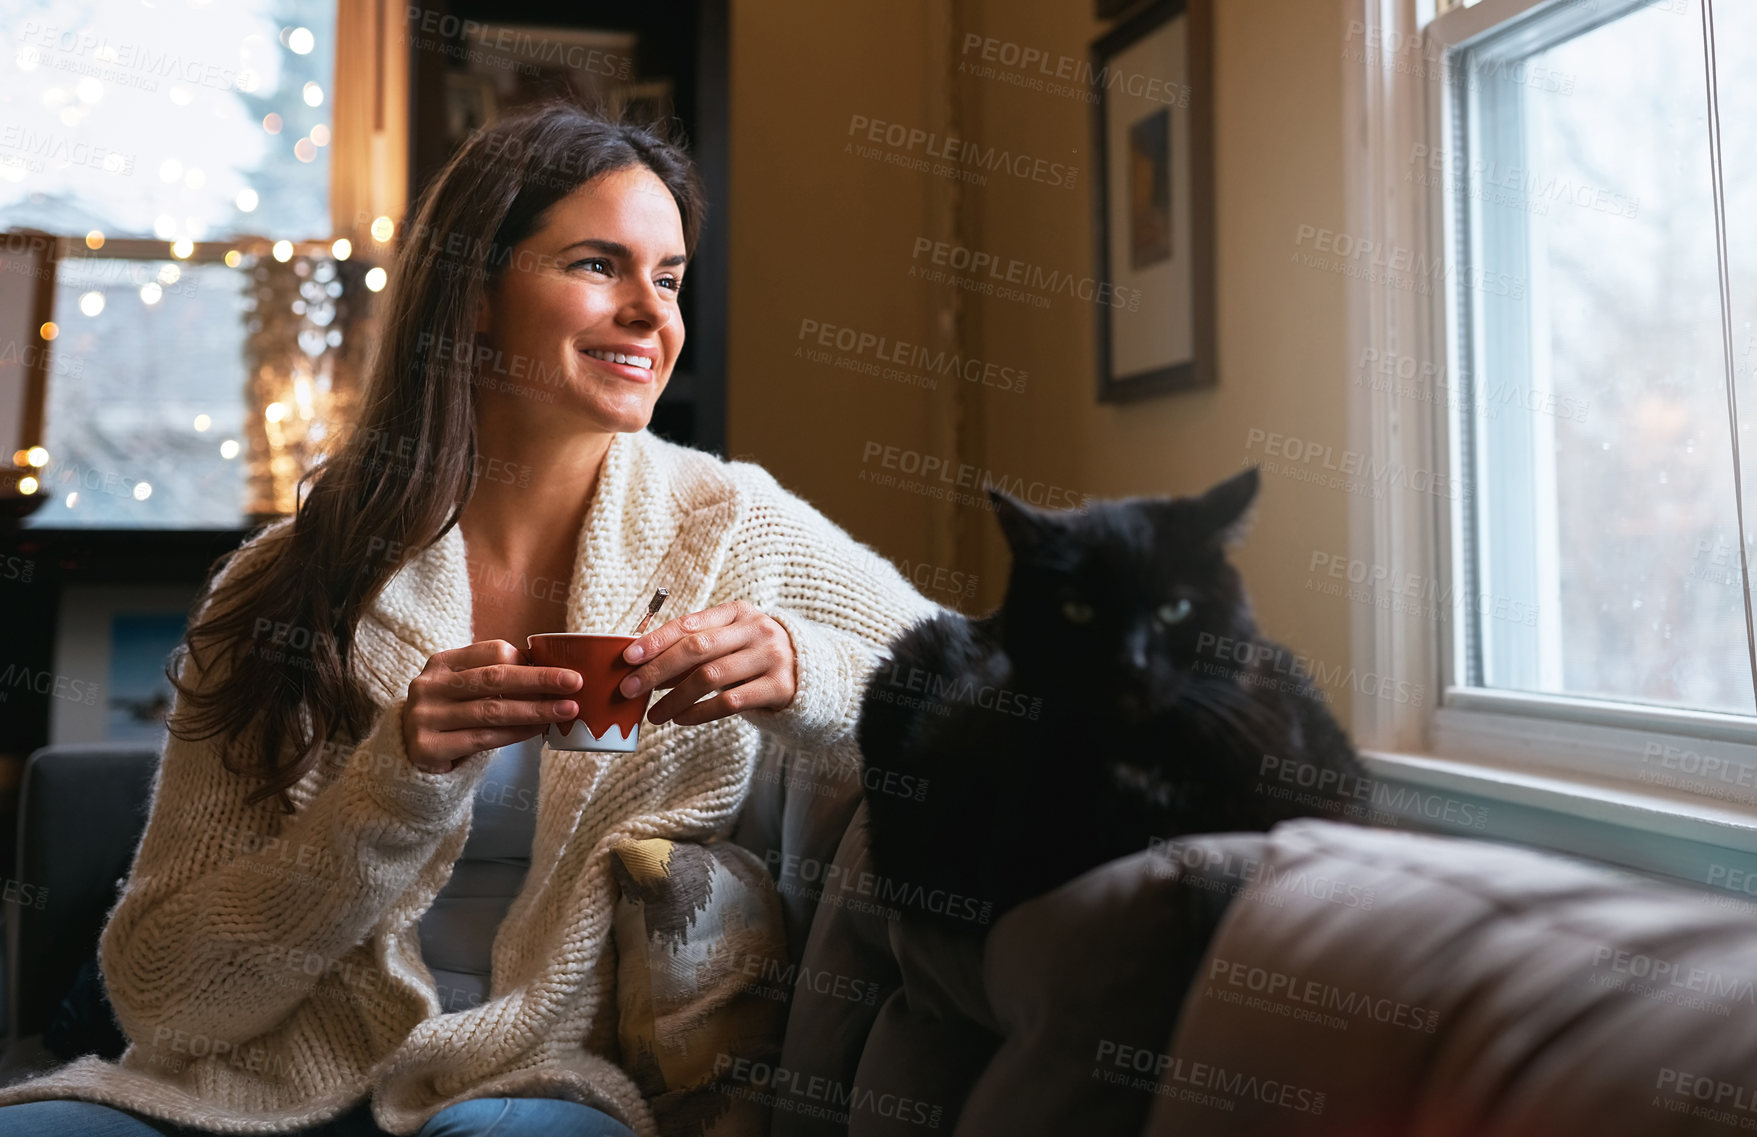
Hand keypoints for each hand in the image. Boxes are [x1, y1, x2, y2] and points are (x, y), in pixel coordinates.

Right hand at [402, 640, 582, 772]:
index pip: (491, 652)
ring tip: (566, 710)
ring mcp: (424, 716)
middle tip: (575, 682)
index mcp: (441, 662)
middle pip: (494, 678)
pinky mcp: (427, 747)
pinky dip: (516, 733)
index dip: (528, 660)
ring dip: (535, 709)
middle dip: (539, 679)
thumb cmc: (454, 716)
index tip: (561, 668)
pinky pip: (483, 738)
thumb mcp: (468, 690)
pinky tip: (539, 730)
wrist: (412, 756)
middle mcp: (428, 685)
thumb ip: (498, 678)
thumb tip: (553, 673)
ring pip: (492, 710)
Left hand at [619, 600, 796, 726]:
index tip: (627, 658)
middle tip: (630, 689)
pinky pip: (730, 701)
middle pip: (697, 648)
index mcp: (737, 612)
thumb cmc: (753, 656)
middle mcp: (756, 629)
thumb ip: (693, 649)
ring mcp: (770, 657)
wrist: (810, 672)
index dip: (655, 641)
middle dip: (658, 670)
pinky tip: (681, 719)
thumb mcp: (728, 642)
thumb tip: (643, 667)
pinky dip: (700, 712)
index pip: (689, 624)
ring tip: (654, 715)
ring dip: (675, 698)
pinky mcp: (779, 686)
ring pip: (710, 677)